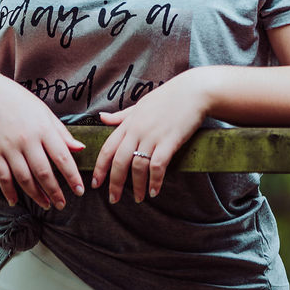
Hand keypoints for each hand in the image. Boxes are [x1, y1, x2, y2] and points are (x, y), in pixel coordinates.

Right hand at [0, 72, 86, 210]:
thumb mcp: (46, 113)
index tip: (80, 190)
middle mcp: (27, 140)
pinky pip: (2, 176)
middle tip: (63, 204)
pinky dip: (8, 191)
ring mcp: (9, 148)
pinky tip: (15, 202)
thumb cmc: (22, 103)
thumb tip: (80, 149)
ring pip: (24, 178)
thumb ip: (62, 133)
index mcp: (43, 129)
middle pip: (43, 172)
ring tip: (46, 205)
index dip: (72, 176)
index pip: (62, 157)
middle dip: (55, 191)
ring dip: (36, 195)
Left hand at [92, 70, 209, 204]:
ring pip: (138, 167)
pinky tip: (154, 191)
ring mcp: (153, 136)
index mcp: (129, 123)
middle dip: (114, 183)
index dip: (100, 168)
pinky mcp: (170, 141)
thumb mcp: (140, 104)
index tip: (95, 184)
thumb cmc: (168, 97)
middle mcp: (137, 131)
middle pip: (119, 162)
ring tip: (138, 198)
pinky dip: (155, 181)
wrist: (194, 91)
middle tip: (113, 199)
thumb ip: (121, 116)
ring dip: (137, 186)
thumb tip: (101, 117)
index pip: (107, 148)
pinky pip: (157, 166)